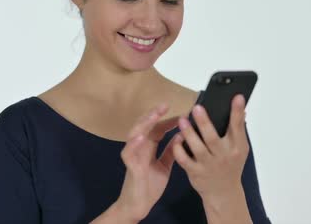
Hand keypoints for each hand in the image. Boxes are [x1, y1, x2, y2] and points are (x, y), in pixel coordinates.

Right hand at [115, 104, 184, 221]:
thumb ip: (171, 151)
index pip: (157, 129)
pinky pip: (129, 153)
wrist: (139, 205)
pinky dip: (134, 144)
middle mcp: (139, 148)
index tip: (181, 113)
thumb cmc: (150, 185)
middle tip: (165, 105)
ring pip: (135, 134)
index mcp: (149, 147)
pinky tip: (141, 137)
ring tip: (154, 115)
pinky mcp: (130, 167)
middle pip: (144, 127)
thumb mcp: (165, 165)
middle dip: (153, 115)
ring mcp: (133, 156)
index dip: (167, 120)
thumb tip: (181, 135)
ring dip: (144, 124)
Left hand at [173, 94, 249, 199]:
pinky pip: (185, 160)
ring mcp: (209, 165)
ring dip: (189, 133)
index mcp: (237, 147)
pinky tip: (176, 139)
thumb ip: (238, 129)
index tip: (237, 96)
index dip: (237, 112)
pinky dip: (179, 149)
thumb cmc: (231, 165)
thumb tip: (241, 106)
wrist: (224, 192)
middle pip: (213, 138)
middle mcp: (223, 156)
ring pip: (197, 148)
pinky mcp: (196, 173)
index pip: (238, 127)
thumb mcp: (240, 148)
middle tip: (196, 107)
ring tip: (182, 120)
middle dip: (205, 122)